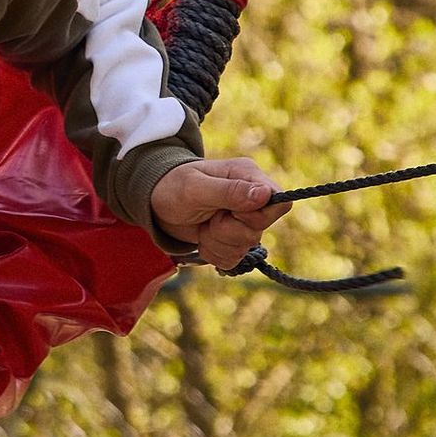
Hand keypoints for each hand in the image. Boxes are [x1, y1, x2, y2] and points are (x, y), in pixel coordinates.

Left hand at [151, 156, 288, 271]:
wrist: (155, 203)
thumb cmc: (173, 186)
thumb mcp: (195, 187)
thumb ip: (230, 191)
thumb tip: (265, 194)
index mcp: (249, 177)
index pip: (280, 203)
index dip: (257, 216)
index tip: (230, 212)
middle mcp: (251, 199)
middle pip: (260, 230)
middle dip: (227, 230)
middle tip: (209, 217)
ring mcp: (243, 221)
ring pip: (246, 248)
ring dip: (217, 243)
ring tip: (202, 226)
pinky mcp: (233, 240)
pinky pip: (234, 259)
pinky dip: (214, 253)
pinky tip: (203, 238)